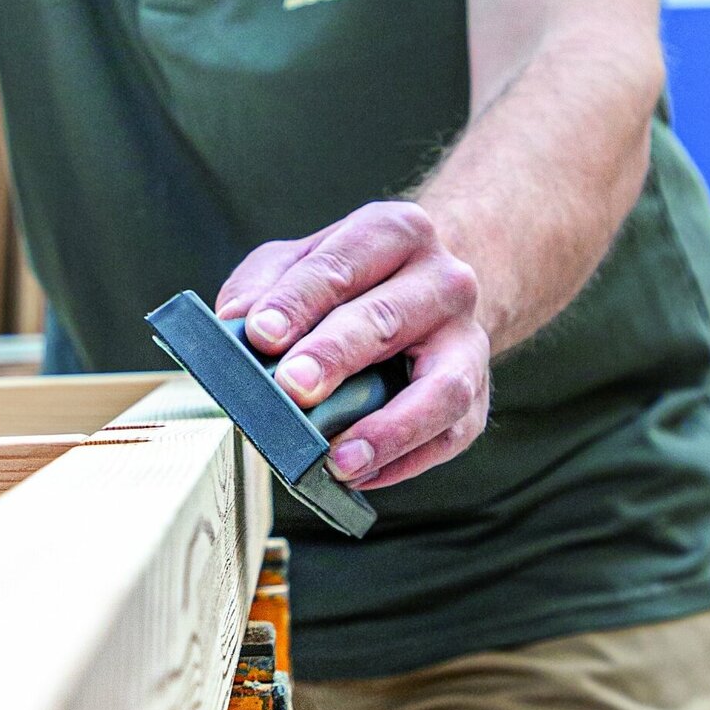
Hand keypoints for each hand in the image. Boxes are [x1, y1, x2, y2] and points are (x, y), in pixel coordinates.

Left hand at [215, 201, 489, 490]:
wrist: (430, 291)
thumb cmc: (354, 280)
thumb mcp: (303, 260)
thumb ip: (264, 284)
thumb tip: (233, 323)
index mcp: (397, 232)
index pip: (342, 265)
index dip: (298, 300)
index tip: (261, 334)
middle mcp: (444, 281)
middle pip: (387, 319)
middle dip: (336, 355)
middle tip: (291, 389)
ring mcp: (468, 341)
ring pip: (440, 388)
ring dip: (388, 428)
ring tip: (337, 460)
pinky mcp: (476, 396)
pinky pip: (448, 435)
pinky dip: (403, 461)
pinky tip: (358, 476)